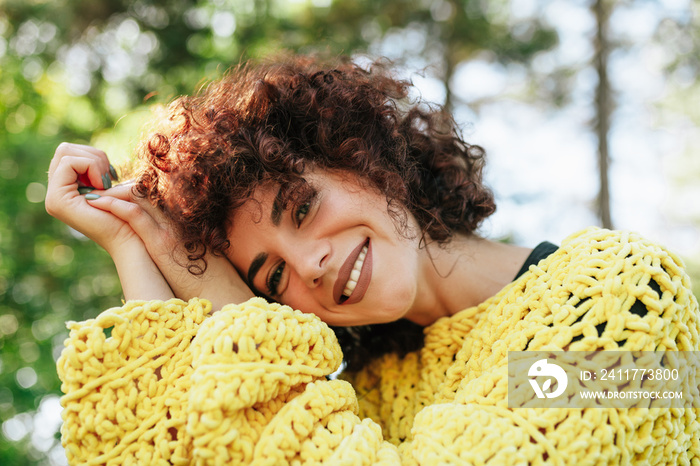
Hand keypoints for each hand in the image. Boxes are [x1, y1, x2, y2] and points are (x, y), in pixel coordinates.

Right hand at [46, 143, 173, 300]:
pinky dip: (91, 166)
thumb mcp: (113, 187)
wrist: (132, 240)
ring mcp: (53, 198)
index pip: (69, 152)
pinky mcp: (57, 200)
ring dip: (94, 162)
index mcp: (66, 190)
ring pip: (66, 152)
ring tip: (107, 184)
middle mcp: (55, 194)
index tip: (111, 176)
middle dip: (93, 156)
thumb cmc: (129, 215)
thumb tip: (85, 151)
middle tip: (109, 178)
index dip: (94, 156)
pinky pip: (69, 163)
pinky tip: (104, 186)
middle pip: (64, 149)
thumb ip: (97, 171)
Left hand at [87, 184, 253, 309]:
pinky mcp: (161, 243)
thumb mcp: (201, 252)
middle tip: (100, 191)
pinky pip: (135, 215)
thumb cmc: (216, 279)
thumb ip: (187, 241)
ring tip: (95, 195)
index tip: (118, 194)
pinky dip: (115, 206)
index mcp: (187, 218)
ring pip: (138, 196)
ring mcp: (170, 229)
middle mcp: (178, 218)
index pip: (157, 193)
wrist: (224, 293)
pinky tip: (100, 204)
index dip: (135, 190)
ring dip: (113, 192)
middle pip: (146, 190)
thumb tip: (175, 243)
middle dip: (120, 187)